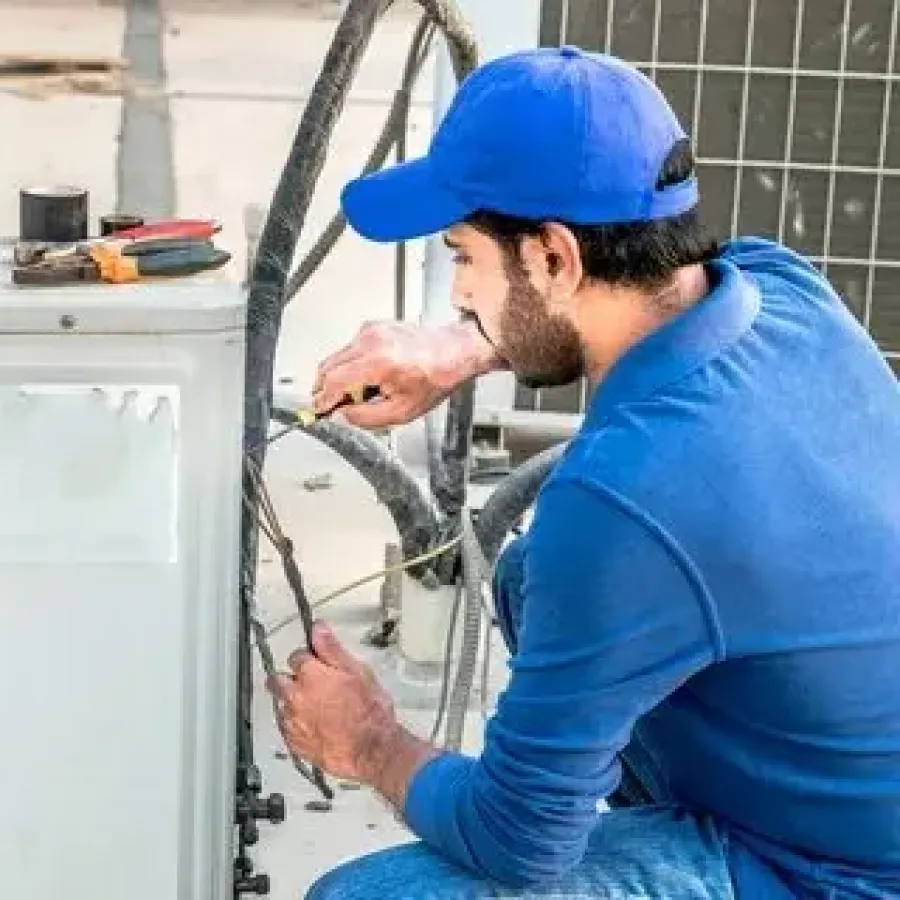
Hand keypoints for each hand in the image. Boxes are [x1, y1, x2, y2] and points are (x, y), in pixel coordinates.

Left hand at [268, 623, 400, 782]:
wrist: (371, 751)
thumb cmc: (369, 712)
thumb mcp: (358, 672)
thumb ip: (332, 649)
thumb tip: (318, 629)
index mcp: (310, 675)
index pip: (296, 656)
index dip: (308, 658)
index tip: (317, 662)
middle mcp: (295, 696)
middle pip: (277, 680)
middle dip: (289, 678)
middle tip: (309, 683)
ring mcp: (292, 721)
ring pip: (281, 704)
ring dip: (292, 702)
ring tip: (315, 707)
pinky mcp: (294, 743)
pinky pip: (286, 727)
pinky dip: (296, 724)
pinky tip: (313, 725)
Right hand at [312, 317, 502, 429]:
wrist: (454, 351)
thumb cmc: (436, 378)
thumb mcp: (402, 412)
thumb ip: (366, 418)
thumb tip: (341, 416)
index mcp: (379, 362)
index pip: (334, 381)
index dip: (322, 399)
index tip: (318, 410)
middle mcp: (371, 341)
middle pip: (328, 367)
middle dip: (326, 389)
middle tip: (335, 405)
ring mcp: (371, 330)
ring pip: (337, 357)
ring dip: (341, 377)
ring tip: (363, 391)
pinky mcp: (372, 326)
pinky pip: (350, 349)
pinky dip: (352, 365)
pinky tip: (371, 376)